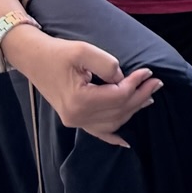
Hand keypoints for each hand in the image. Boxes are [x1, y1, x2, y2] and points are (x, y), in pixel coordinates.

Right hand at [5, 27, 159, 148]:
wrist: (34, 58)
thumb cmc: (57, 52)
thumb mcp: (83, 51)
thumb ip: (107, 64)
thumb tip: (122, 78)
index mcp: (79, 100)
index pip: (118, 96)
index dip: (136, 84)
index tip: (148, 71)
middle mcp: (77, 116)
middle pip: (118, 111)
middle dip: (140, 96)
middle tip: (157, 82)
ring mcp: (74, 121)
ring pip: (112, 122)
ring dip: (132, 110)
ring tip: (148, 97)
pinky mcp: (73, 119)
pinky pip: (97, 132)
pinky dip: (113, 136)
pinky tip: (125, 141)